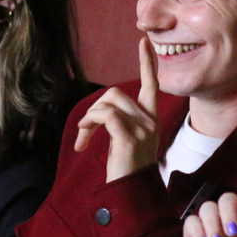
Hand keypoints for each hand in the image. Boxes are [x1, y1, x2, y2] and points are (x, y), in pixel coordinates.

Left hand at [74, 37, 159, 181]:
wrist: (132, 194)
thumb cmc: (126, 168)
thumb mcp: (125, 139)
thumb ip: (121, 120)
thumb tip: (102, 110)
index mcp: (152, 119)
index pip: (152, 85)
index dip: (147, 63)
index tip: (144, 42)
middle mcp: (151, 121)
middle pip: (115, 94)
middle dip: (94, 109)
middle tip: (85, 131)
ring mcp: (142, 128)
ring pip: (108, 103)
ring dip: (89, 118)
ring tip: (84, 138)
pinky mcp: (130, 138)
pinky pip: (105, 116)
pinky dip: (90, 123)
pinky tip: (84, 141)